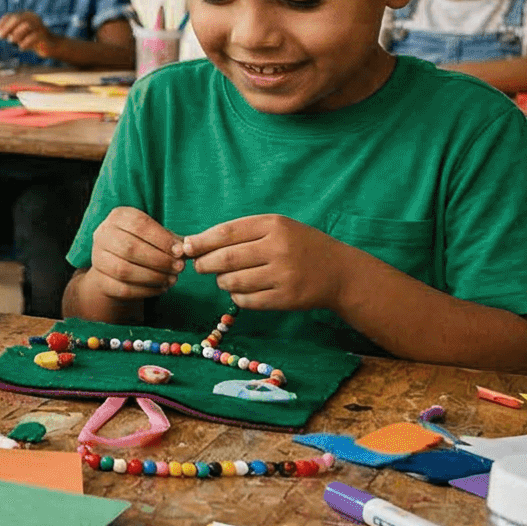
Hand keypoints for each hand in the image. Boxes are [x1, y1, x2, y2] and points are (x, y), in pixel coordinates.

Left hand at [0, 11, 54, 56]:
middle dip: (6, 28)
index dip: (1, 24)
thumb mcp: (18, 34)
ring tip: (12, 42)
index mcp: (26, 15)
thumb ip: (8, 32)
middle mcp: (33, 18)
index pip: (11, 16)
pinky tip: (21, 48)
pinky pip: (34, 37)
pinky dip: (25, 43)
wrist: (51, 45)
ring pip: (26, 26)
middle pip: (18, 19)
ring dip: (16, 35)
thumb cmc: (31, 39)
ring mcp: (40, 26)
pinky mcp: (45, 35)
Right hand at [80, 206, 182, 305]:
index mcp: (118, 217)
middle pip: (129, 248)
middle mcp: (103, 234)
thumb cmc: (144, 245)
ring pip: (123, 270)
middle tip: (179, 268)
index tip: (180, 252)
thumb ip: (173, 241)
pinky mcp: (99, 280)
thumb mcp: (157, 237)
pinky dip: (145, 290)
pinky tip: (161, 288)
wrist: (117, 266)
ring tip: (172, 279)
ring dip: (153, 276)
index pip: (139, 224)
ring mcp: (97, 258)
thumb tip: (187, 250)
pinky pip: (122, 288)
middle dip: (159, 260)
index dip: (162, 239)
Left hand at [183, 214, 348, 313]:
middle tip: (199, 266)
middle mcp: (278, 248)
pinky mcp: (286, 299)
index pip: (226, 232)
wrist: (340, 272)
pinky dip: (236, 296)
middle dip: (204, 264)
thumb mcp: (277, 227)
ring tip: (223, 278)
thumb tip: (195, 243)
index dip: (201, 241)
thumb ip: (242, 233)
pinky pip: (247, 300)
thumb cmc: (299, 246)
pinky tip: (240, 290)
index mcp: (274, 225)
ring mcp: (284, 275)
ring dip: (221, 281)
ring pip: (233, 281)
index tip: (186, 247)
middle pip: (225, 258)